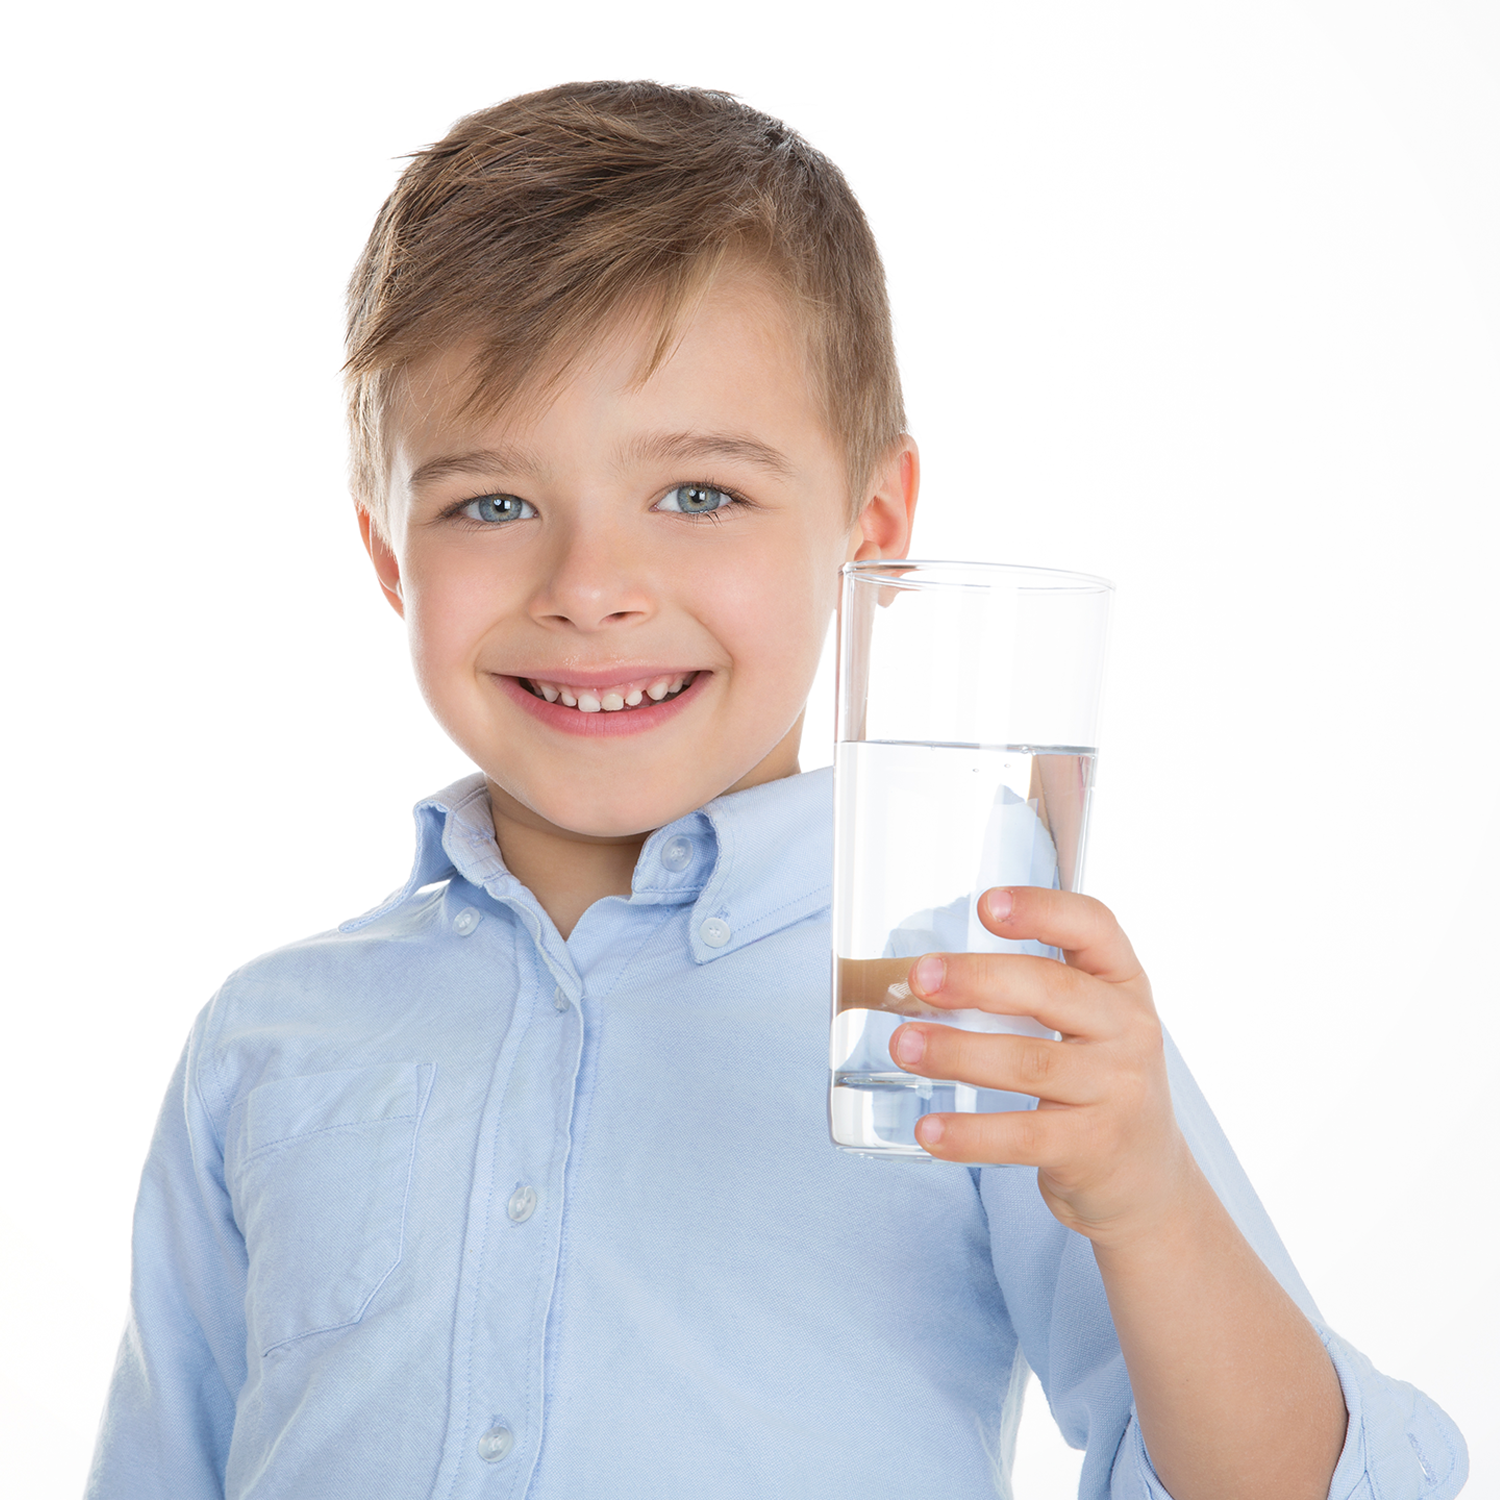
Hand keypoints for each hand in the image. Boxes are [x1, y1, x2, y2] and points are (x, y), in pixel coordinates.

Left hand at [889, 886, 1196, 1245]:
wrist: (1146, 1179)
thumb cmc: (1097, 1082)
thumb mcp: (1090, 1022)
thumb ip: (1031, 990)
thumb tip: (924, 976)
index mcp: (1122, 983)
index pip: (1093, 927)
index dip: (1042, 910)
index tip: (986, 905)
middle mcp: (1129, 1029)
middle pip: (1051, 990)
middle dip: (978, 980)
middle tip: (919, 979)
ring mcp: (1118, 1090)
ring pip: (1030, 1062)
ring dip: (957, 1052)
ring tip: (903, 1046)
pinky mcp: (1094, 1146)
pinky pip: (1023, 1135)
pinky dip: (970, 1133)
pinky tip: (929, 1129)